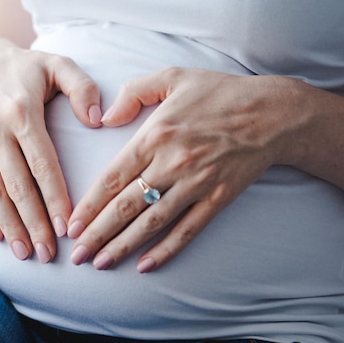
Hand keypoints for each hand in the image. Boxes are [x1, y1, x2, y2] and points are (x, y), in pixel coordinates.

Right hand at [0, 39, 101, 262]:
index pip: (42, 164)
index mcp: (22, 112)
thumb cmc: (27, 68)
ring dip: (8, 226)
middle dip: (34, 223)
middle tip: (48, 254)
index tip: (67, 227)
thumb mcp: (58, 64)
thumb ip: (82, 87)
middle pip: (17, 185)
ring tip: (24, 253)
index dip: (55, 198)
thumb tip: (96, 120)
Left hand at [67, 67, 297, 271]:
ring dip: (123, 246)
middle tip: (78, 256)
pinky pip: (188, 230)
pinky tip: (146, 265)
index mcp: (155, 134)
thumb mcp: (172, 77)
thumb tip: (104, 118)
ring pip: (152, 222)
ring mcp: (196, 183)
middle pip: (126, 205)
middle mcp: (172, 163)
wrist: (271, 113)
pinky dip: (167, 250)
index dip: (89, 205)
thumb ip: (133, 92)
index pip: (112, 177)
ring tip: (102, 264)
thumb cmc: (218, 93)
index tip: (71, 225)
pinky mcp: (217, 198)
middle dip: (97, 233)